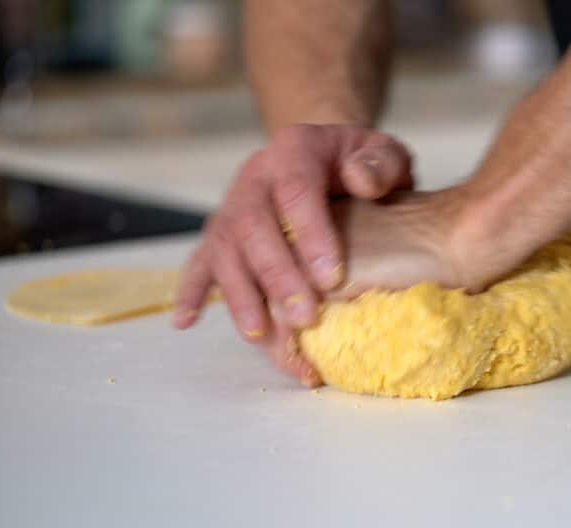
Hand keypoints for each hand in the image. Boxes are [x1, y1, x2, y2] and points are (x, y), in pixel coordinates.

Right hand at [172, 124, 413, 382]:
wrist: (332, 158)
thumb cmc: (363, 165)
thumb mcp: (383, 154)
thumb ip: (381, 164)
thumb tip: (359, 181)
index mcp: (295, 151)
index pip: (296, 191)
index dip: (311, 235)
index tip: (333, 279)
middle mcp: (256, 176)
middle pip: (253, 225)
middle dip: (277, 275)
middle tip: (305, 318)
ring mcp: (233, 204)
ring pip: (224, 248)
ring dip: (240, 294)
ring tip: (262, 334)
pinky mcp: (222, 232)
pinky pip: (200, 260)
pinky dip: (191, 291)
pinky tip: (186, 321)